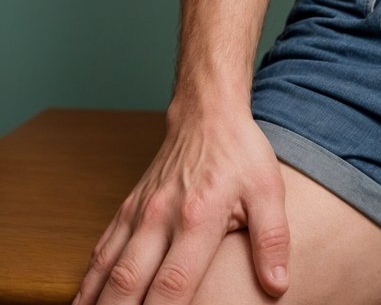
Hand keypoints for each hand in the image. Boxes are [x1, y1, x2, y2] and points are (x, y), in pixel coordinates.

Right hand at [75, 104, 289, 304]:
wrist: (206, 112)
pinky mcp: (127, 209)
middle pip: (129, 283)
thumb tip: (279, 284)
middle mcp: (160, 218)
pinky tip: (84, 302)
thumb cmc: (240, 152)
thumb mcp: (268, 189)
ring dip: (98, 303)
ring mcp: (139, 213)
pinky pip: (100, 251)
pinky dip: (89, 281)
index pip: (173, 283)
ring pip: (107, 270)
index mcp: (198, 218)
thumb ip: (272, 238)